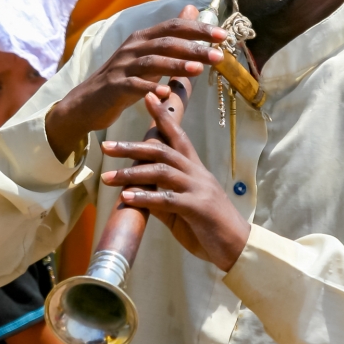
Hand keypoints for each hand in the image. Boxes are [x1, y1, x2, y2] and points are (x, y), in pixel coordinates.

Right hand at [46, 6, 225, 162]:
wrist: (87, 102)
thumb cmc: (125, 79)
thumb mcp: (149, 56)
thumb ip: (172, 37)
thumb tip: (192, 9)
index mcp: (144, 39)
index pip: (174, 28)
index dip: (199, 29)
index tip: (223, 36)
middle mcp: (133, 48)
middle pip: (167, 43)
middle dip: (195, 47)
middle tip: (219, 55)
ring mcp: (122, 66)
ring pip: (152, 62)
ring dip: (176, 65)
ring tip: (199, 70)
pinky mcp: (114, 86)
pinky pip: (134, 85)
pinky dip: (150, 87)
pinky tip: (166, 92)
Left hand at [100, 91, 250, 271]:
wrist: (236, 247)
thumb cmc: (208, 226)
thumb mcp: (181, 209)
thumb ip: (161, 196)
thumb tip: (136, 192)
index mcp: (194, 169)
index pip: (177, 136)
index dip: (163, 116)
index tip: (148, 97)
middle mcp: (196, 173)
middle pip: (163, 150)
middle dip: (133, 147)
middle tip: (107, 146)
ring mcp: (198, 189)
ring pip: (162, 172)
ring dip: (132, 173)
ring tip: (107, 177)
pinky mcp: (197, 208)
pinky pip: (167, 199)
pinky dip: (145, 197)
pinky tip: (126, 197)